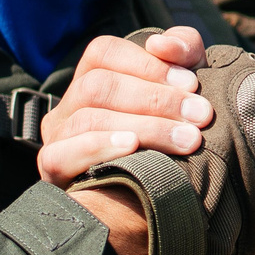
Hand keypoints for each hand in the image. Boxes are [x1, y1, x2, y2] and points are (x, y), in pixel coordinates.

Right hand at [71, 43, 254, 254]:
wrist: (161, 210)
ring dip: (144, 126)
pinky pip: (61, 155)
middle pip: (99, 86)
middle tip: (202, 116)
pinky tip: (133, 148)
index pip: (104, 53)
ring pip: (88, 118)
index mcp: (93, 79)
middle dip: (157, 99)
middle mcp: (68, 107)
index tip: (192, 83)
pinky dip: (99, 147)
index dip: (147, 64)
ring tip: (187, 140)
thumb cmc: (173, 140)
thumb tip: (168, 44)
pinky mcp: (53, 173)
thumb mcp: (183, 92)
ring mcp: (57, 140)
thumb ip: (183, 54)